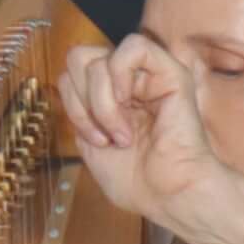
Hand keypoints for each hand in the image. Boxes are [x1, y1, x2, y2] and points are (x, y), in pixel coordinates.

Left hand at [56, 29, 223, 233]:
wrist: (171, 196)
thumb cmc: (139, 183)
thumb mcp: (89, 146)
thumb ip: (79, 111)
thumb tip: (72, 86)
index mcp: (113, 97)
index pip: (72, 74)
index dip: (73, 106)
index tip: (97, 141)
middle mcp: (130, 82)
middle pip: (79, 58)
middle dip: (81, 99)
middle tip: (105, 134)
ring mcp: (150, 75)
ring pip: (99, 58)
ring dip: (102, 101)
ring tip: (123, 132)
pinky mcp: (171, 72)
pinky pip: (134, 47)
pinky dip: (120, 74)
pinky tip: (129, 101)